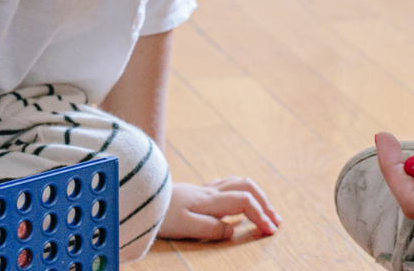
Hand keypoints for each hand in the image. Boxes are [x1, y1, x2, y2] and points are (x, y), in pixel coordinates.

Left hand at [157, 178, 281, 241]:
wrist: (138, 196)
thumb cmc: (160, 214)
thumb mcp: (186, 226)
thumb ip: (212, 228)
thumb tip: (233, 229)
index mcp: (210, 201)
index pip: (245, 202)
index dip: (261, 215)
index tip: (270, 231)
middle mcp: (209, 191)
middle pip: (246, 187)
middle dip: (264, 202)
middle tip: (275, 220)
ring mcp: (202, 189)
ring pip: (237, 183)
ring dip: (255, 195)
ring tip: (264, 209)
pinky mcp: (195, 191)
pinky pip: (225, 184)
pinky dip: (240, 191)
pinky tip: (238, 201)